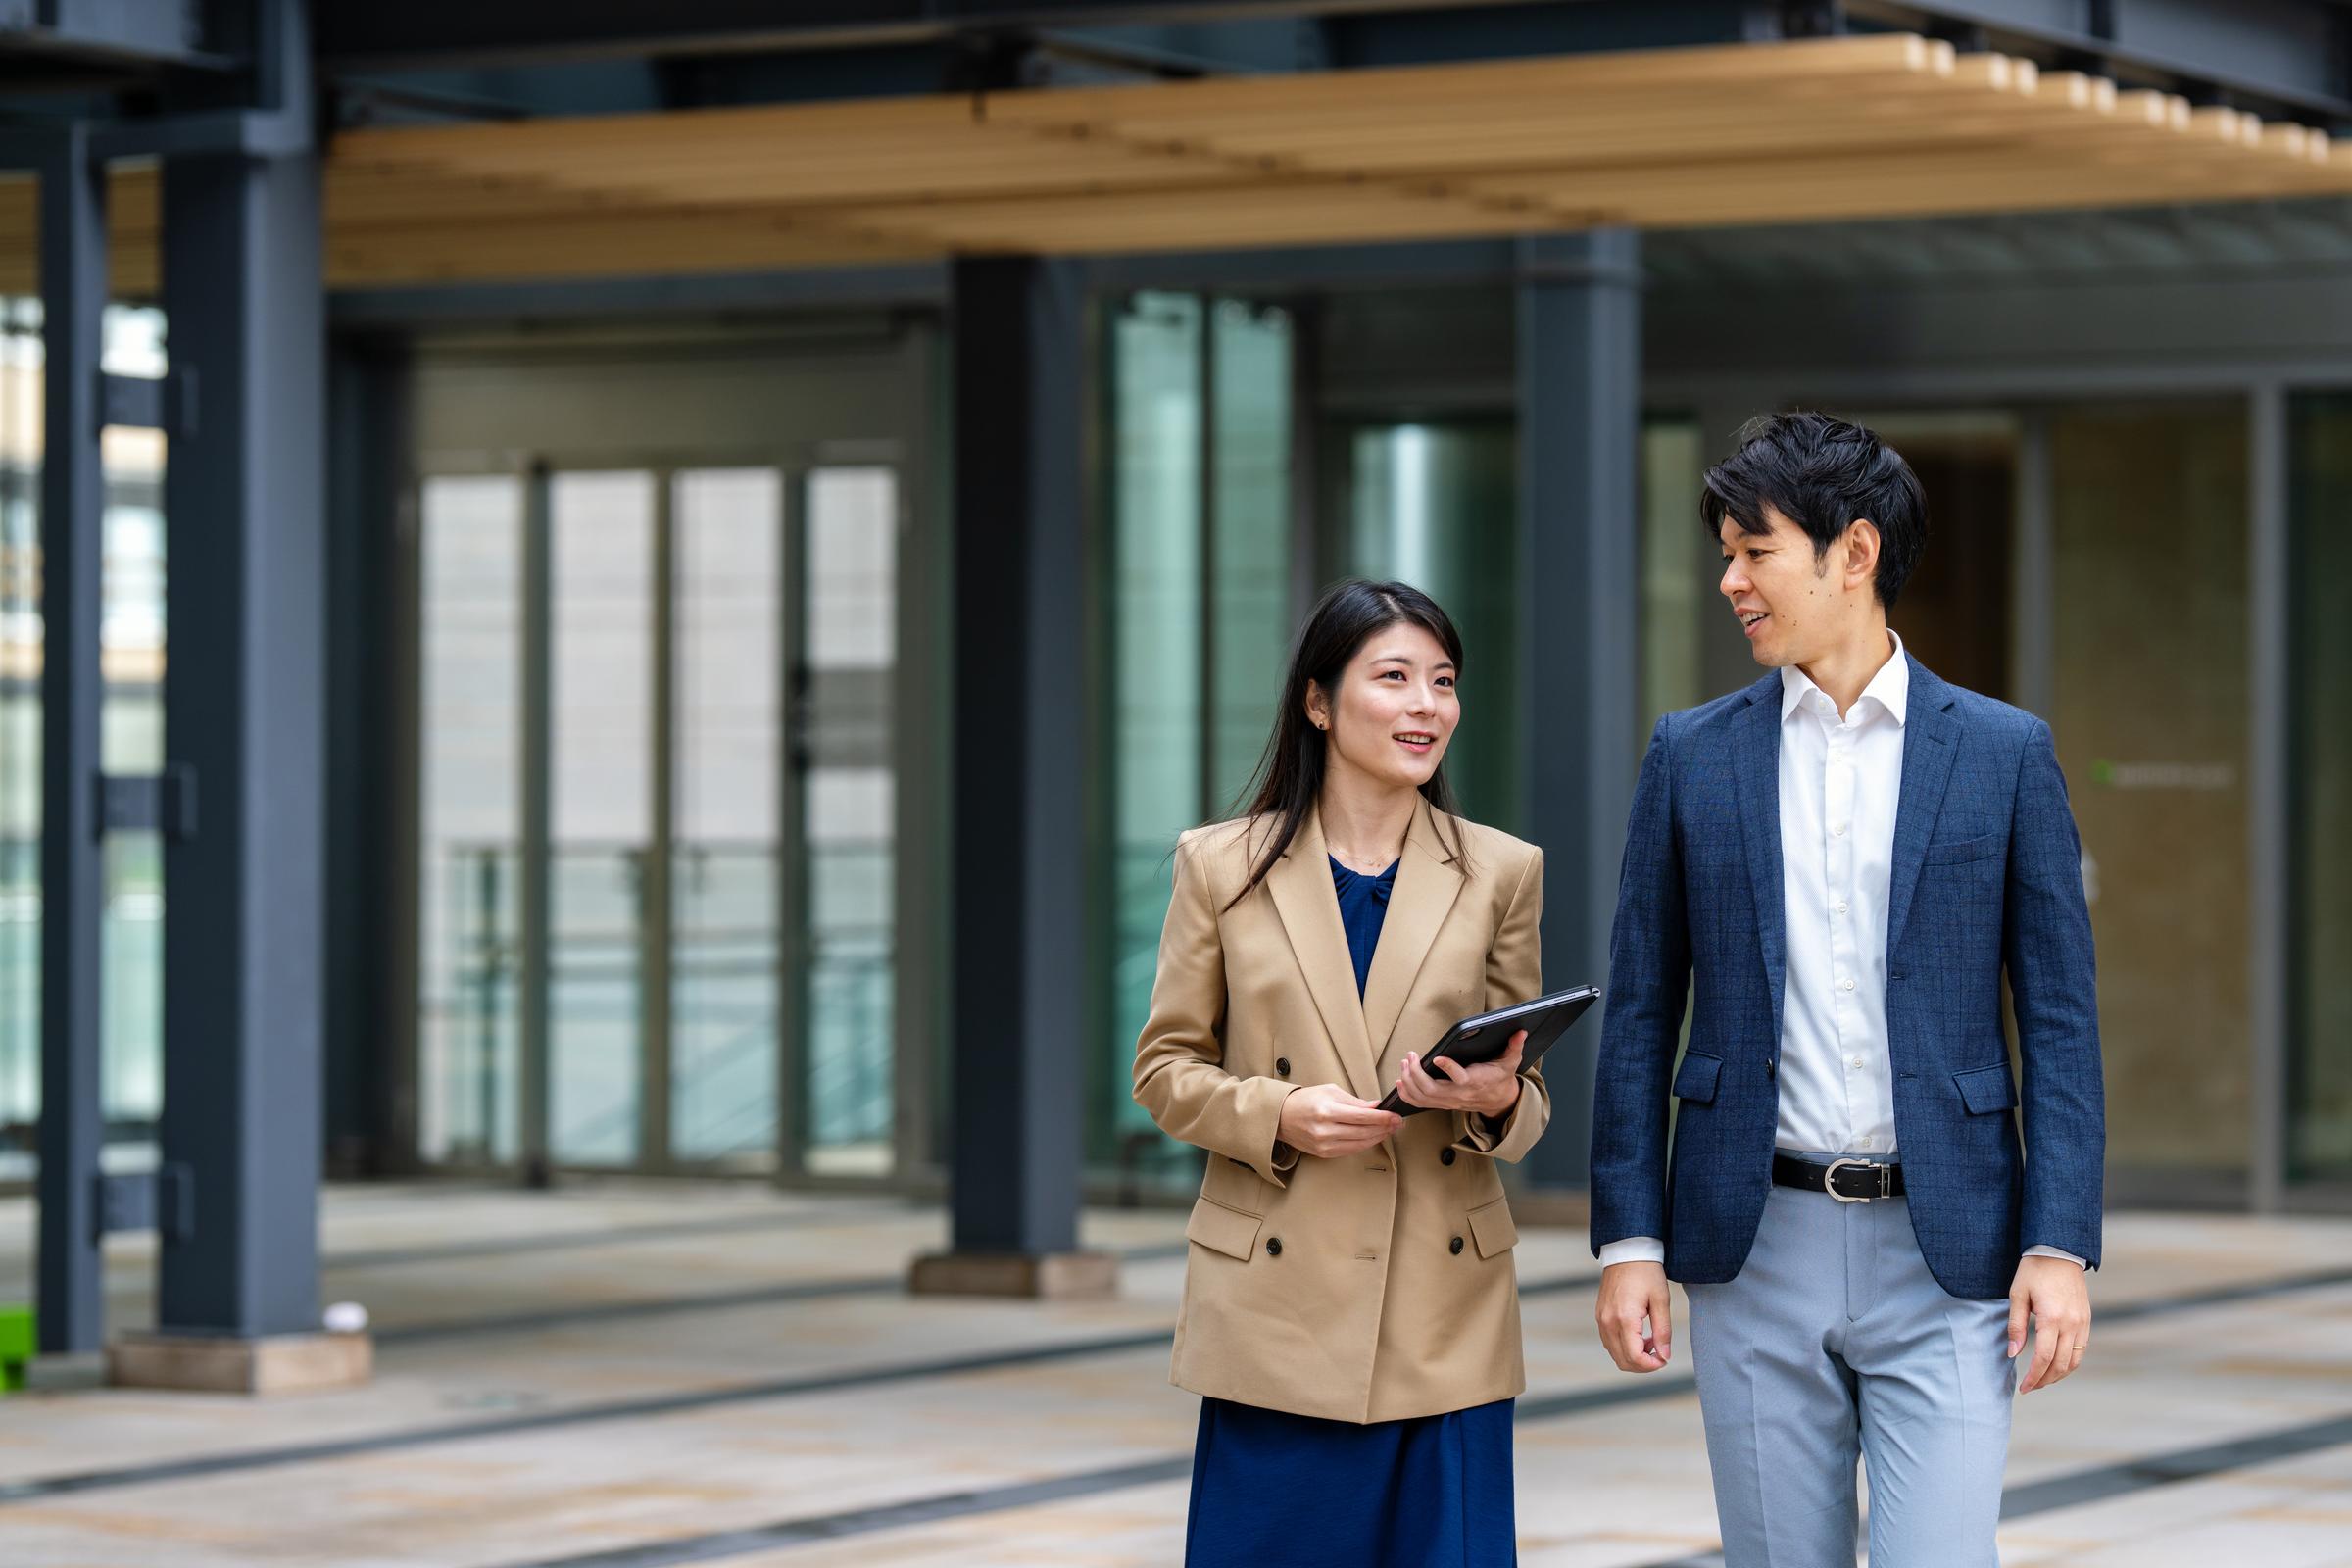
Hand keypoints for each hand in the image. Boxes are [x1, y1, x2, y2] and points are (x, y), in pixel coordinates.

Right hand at [1277, 1082, 1402, 1158]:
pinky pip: (1350, 1150)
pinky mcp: (1323, 1153)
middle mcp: (1325, 1130)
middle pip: (1364, 1131)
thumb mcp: (1330, 1091)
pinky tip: (1373, 1137)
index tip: (1395, 1116)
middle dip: (1384, 1127)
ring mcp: (1324, 1144)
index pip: (1363, 1117)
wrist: (1281, 1117)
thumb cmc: (1305, 1100)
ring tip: (1388, 1130)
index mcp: (1327, 1111)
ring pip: (1360, 1144)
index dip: (1382, 1118)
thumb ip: (1354, 1101)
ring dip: (1377, 1137)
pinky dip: (1364, 1144)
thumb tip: (1376, 1107)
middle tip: (1397, 1123)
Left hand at [1396, 1031, 1526, 1117]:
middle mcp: (1459, 1094)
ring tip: (1404, 1063)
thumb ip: (1514, 1047)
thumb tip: (1521, 1031)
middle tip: (1409, 1056)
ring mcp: (1449, 1101)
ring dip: (1409, 1081)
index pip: (1460, 1078)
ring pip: (1423, 1097)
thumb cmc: (1499, 1078)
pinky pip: (1420, 1103)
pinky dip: (1407, 1094)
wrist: (1498, 1101)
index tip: (1436, 1058)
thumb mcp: (1510, 1062)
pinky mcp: (1442, 1104)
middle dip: (1416, 1074)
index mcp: (1475, 1082)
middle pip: (1432, 1090)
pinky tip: (1400, 1081)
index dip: (1448, 1069)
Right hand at [1596, 1260, 1672, 1372]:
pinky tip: (1639, 1335)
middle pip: (1623, 1361)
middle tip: (1660, 1353)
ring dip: (1634, 1356)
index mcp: (1625, 1318)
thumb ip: (1663, 1331)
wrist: (1627, 1252)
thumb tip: (1665, 1356)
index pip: (1635, 1358)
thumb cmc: (1646, 1272)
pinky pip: (1609, 1342)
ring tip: (1651, 1341)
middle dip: (1643, 1365)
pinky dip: (1624, 1346)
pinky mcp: (1600, 1316)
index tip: (1664, 1359)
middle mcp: (1608, 1322)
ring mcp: (1601, 1319)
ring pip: (1615, 1354)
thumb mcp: (1661, 1300)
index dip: (1652, 1366)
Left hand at [2008, 1255, 2091, 1392]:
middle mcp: (2071, 1324)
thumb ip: (2015, 1326)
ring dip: (2058, 1375)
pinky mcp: (2087, 1320)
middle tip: (2030, 1387)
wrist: (2059, 1252)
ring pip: (2074, 1361)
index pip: (2043, 1358)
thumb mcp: (2017, 1295)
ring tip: (2041, 1380)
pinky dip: (2069, 1362)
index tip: (2023, 1388)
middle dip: (2044, 1380)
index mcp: (2052, 1318)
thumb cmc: (2033, 1271)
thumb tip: (2013, 1354)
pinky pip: (2081, 1349)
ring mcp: (2082, 1322)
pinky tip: (2056, 1365)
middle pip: (2060, 1364)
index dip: (2033, 1376)